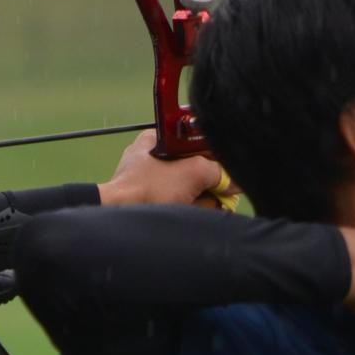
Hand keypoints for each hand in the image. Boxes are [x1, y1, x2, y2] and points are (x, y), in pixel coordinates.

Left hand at [97, 130, 227, 206]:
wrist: (121, 215)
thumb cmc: (148, 188)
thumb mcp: (193, 172)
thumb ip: (219, 171)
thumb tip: (233, 181)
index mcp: (157, 139)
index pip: (196, 141)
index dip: (215, 154)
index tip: (226, 166)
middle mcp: (154, 158)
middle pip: (197, 166)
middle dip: (209, 182)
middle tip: (213, 190)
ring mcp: (152, 181)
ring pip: (192, 187)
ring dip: (202, 198)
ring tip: (194, 204)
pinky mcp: (152, 201)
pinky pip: (182, 202)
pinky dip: (190, 208)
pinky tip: (188, 212)